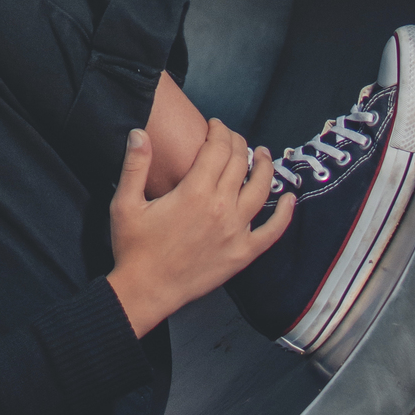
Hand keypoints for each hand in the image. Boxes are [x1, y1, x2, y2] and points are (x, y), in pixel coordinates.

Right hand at [106, 120, 293, 337]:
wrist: (146, 290)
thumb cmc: (133, 247)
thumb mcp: (125, 202)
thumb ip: (134, 165)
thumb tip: (140, 132)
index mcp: (194, 192)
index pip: (217, 148)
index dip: (218, 131)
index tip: (214, 124)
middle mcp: (221, 208)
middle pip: (239, 163)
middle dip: (238, 143)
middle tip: (232, 136)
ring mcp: (236, 232)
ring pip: (260, 189)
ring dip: (264, 167)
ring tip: (263, 154)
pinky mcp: (243, 254)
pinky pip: (272, 232)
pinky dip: (284, 214)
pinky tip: (289, 200)